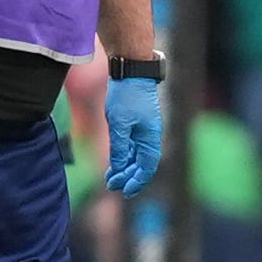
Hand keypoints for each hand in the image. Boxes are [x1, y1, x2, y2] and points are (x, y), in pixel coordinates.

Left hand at [104, 76, 162, 197]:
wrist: (131, 71)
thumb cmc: (127, 96)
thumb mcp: (120, 124)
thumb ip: (119, 148)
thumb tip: (119, 167)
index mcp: (150, 138)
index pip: (147, 167)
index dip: (137, 180)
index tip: (125, 191)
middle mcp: (150, 136)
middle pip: (142, 164)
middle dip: (128, 177)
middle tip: (112, 186)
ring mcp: (144, 129)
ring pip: (136, 155)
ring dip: (125, 167)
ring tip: (110, 178)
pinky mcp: (137, 122)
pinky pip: (132, 145)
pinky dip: (124, 155)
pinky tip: (114, 162)